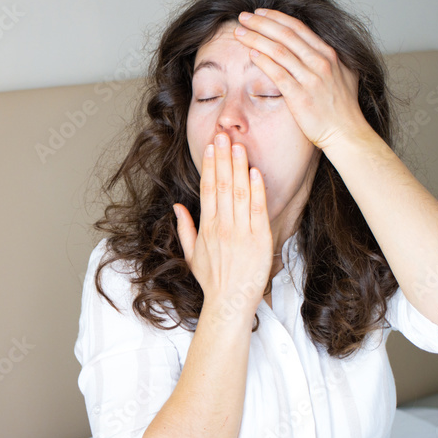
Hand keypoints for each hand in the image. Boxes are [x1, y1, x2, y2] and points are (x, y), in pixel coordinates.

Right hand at [173, 132, 272, 321]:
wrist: (230, 302)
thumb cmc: (212, 281)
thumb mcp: (191, 255)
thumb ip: (185, 228)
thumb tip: (177, 207)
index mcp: (206, 228)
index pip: (208, 189)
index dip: (210, 166)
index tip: (211, 147)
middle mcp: (222, 227)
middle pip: (222, 185)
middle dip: (223, 158)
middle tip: (223, 135)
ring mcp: (241, 232)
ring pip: (240, 193)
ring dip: (239, 167)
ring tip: (238, 145)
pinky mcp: (259, 239)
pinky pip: (258, 210)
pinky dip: (257, 190)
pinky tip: (255, 172)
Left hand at [232, 8, 369, 151]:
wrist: (347, 133)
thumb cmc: (343, 108)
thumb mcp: (344, 75)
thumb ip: (330, 60)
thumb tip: (318, 48)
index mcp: (329, 54)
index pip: (298, 28)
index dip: (276, 18)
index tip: (259, 13)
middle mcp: (321, 62)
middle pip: (285, 35)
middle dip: (260, 23)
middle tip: (242, 17)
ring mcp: (311, 78)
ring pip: (278, 51)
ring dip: (256, 39)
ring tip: (238, 34)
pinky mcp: (300, 96)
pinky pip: (278, 74)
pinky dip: (264, 62)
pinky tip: (251, 55)